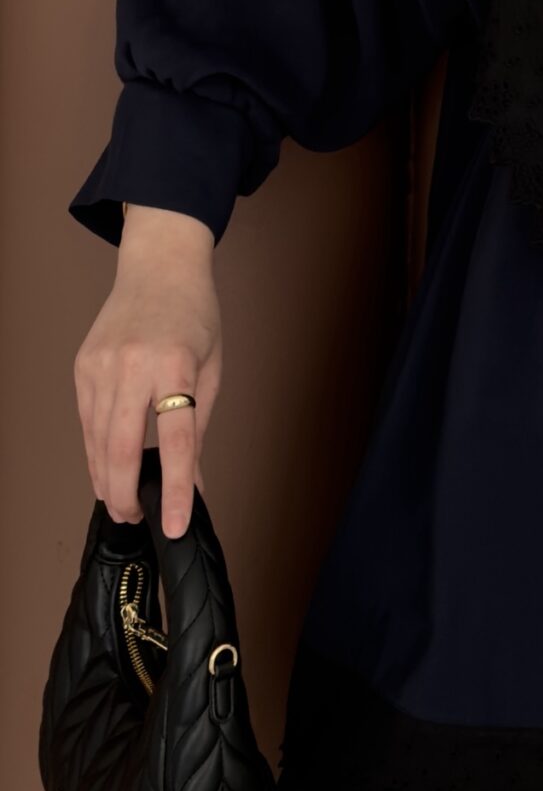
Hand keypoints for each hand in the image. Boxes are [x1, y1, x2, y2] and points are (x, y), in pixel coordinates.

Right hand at [73, 216, 221, 539]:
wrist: (159, 265)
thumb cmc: (194, 314)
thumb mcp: (212, 369)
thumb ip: (200, 428)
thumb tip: (196, 482)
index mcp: (176, 364)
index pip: (176, 440)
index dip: (177, 488)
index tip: (176, 524)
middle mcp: (133, 365)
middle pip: (120, 448)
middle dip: (127, 494)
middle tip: (138, 518)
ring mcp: (101, 365)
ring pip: (96, 441)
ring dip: (106, 480)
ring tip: (123, 502)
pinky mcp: (83, 367)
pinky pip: (87, 422)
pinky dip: (95, 452)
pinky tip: (106, 469)